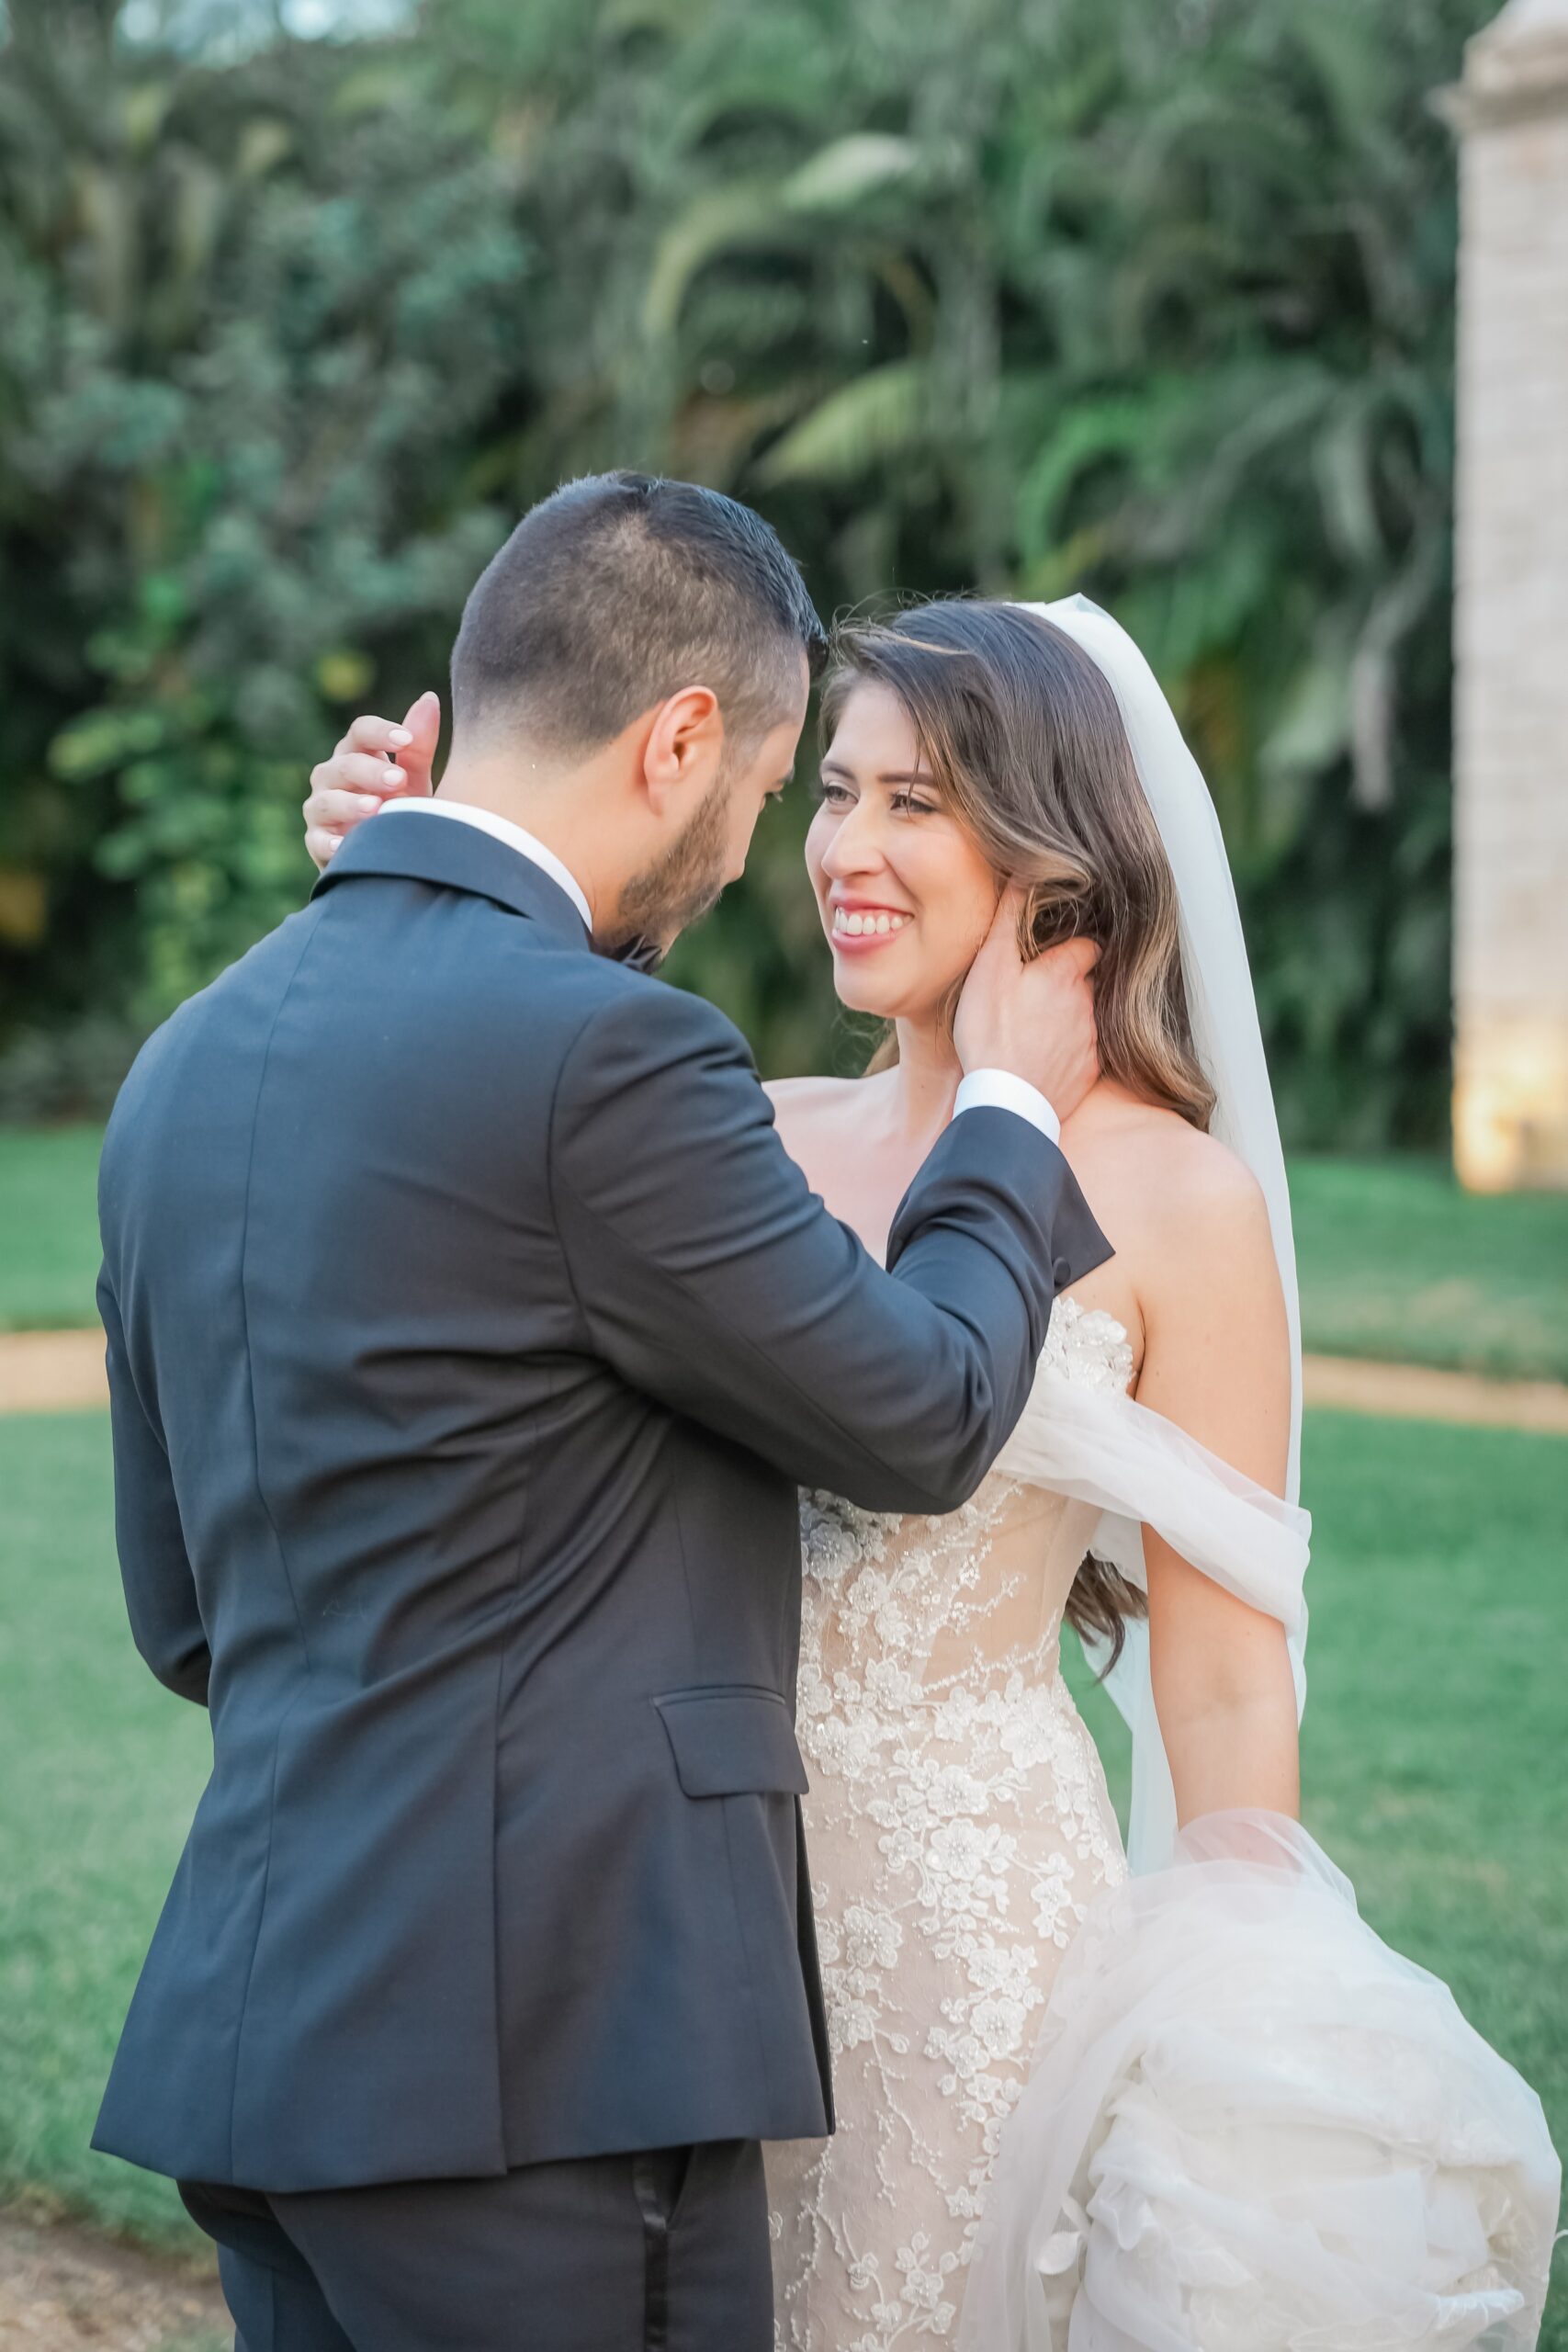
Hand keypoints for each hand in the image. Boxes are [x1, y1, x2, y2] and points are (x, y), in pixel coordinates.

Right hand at [302, 691, 440, 869]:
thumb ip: (418, 747)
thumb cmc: (400, 812)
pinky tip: (345, 844)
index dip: (380, 732)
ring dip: (350, 804)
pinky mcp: (317, 842)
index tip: (406, 739)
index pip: (360, 732)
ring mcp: (321, 808)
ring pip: (326, 800)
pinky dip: (329, 842)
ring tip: (376, 809)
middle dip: (370, 771)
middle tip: (399, 780)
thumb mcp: (412, 781)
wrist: (392, 858)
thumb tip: (429, 698)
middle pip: (344, 764)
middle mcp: (332, 776)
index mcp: (356, 755)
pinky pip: (318, 840)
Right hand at [952, 889, 1099, 1121]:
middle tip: (1034, 992)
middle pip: (1086, 982)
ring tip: (1033, 1028)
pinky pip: (1083, 1052)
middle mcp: (1088, 1001)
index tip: (1050, 954)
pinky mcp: (1089, 1072)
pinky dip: (1068, 1051)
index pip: (1087, 946)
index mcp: (1066, 972)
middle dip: (1068, 983)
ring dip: (1066, 1017)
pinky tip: (1042, 1057)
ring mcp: (1091, 1039)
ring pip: (1086, 1017)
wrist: (1005, 1101)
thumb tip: (1026, 873)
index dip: (1069, 948)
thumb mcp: (990, 967)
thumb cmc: (990, 1031)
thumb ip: (1009, 918)